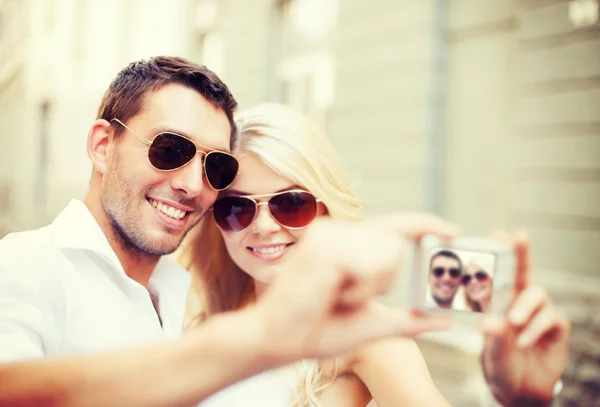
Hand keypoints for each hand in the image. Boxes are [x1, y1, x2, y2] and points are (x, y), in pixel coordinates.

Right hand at [254, 213, 458, 362]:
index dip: (426, 225)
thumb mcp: (373, 324)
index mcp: (347, 244)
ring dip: (369, 287)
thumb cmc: (318, 330)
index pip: (393, 226)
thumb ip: (408, 320)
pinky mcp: (324, 245)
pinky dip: (359, 289)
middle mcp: (338, 232)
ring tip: (336, 296)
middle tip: (347, 297)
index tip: (454, 232)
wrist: (280, 340)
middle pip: (395, 245)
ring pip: (386, 254)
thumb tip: (443, 320)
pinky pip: (369, 264)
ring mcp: (329, 234)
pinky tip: (333, 294)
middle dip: (382, 281)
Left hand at [482, 230, 570, 405]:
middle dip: (521, 251)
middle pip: (523, 271)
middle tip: (518, 235)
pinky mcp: (556, 325)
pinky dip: (536, 328)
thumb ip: (493, 337)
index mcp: (497, 301)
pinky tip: (524, 341)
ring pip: (537, 294)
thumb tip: (490, 322)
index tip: (499, 233)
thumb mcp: (492, 351)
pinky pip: (550, 317)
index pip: (497, 273)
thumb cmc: (500, 364)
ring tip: (513, 322)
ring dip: (525, 305)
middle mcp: (518, 301)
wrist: (520, 390)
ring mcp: (538, 312)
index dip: (500, 252)